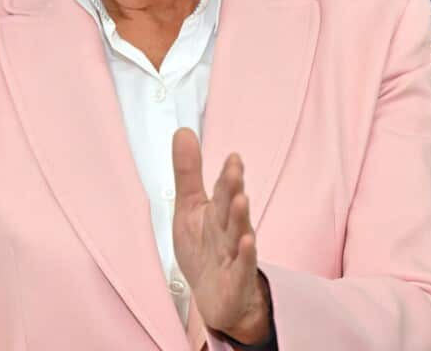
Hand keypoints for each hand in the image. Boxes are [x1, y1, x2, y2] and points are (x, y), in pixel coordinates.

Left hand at [171, 128, 270, 343]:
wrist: (217, 298)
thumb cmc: (205, 250)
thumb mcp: (189, 208)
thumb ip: (188, 172)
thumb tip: (183, 131)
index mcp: (218, 212)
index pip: (224, 190)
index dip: (228, 174)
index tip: (233, 157)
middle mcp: (229, 231)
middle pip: (230, 208)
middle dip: (233, 189)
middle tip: (235, 170)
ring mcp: (234, 256)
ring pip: (238, 234)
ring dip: (240, 217)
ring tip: (241, 200)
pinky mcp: (236, 280)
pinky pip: (241, 267)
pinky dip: (244, 255)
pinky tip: (247, 242)